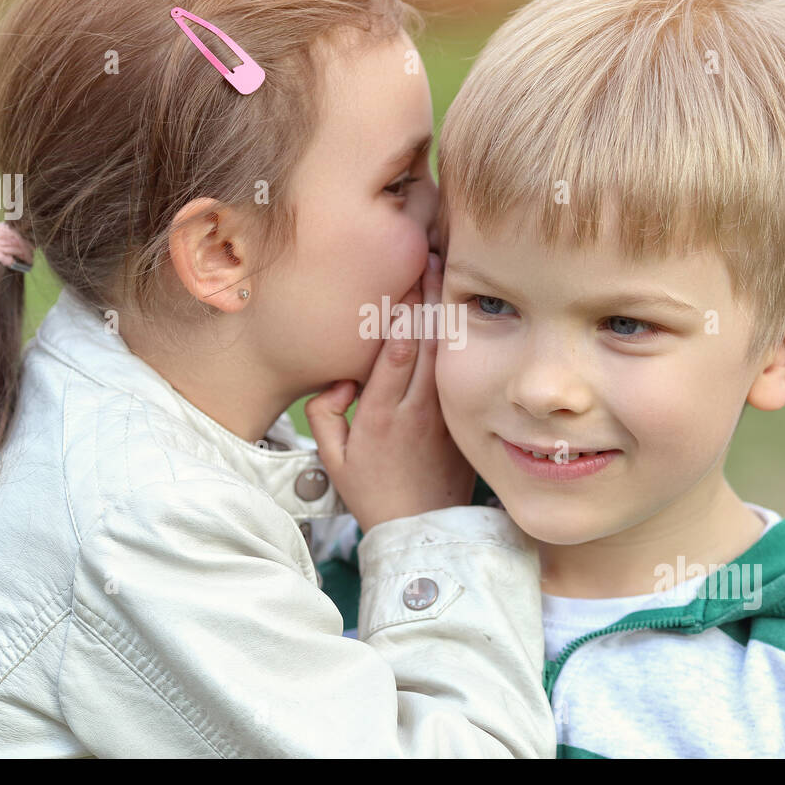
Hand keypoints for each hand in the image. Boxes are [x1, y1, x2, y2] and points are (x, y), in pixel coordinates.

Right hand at [305, 253, 475, 530]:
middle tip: (428, 254)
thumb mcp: (333, 460)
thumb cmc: (373, 494)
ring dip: (444, 310)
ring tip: (445, 271)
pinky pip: (458, 373)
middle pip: (426, 341)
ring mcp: (443, 415)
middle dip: (427, 295)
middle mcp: (416, 410)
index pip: (396, 350)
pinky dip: (458, 342)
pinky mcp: (460, 420)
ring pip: (446, 352)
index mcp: (380, 416)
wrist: (422, 530)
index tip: (404, 274)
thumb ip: (324, 414)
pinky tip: (458, 314)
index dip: (402, 308)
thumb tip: (339, 376)